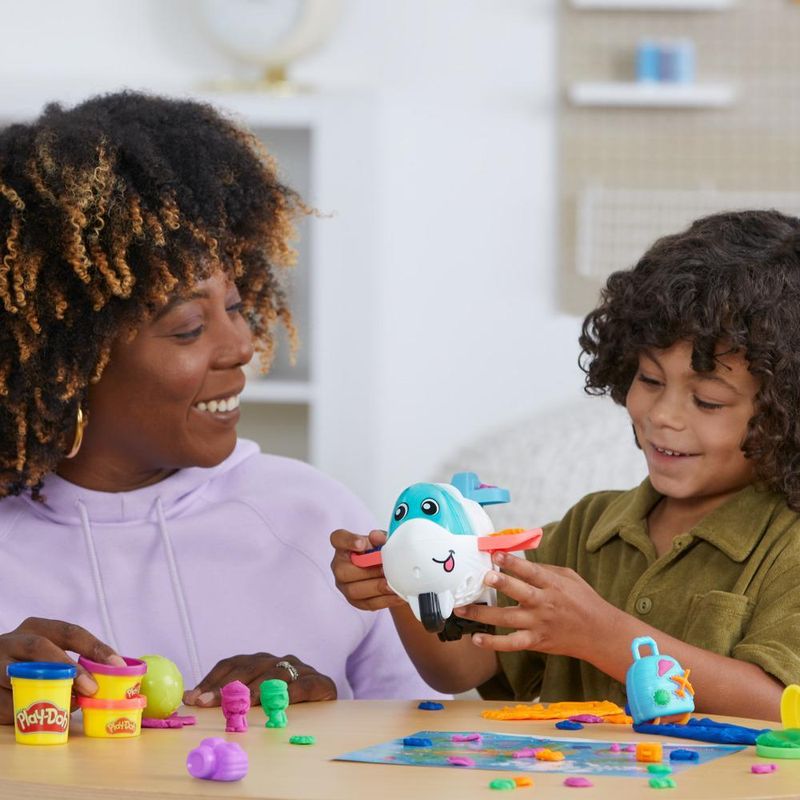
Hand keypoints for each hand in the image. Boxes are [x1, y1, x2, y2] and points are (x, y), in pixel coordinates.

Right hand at [0, 617, 124, 724]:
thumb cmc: (23, 666)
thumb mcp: (45, 656)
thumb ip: (69, 666)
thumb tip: (96, 690)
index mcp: (36, 628)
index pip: (70, 632)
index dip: (95, 648)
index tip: (117, 665)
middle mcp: (13, 641)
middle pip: (41, 648)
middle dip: (69, 668)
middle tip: (91, 688)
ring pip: (20, 675)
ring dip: (46, 692)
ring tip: (66, 706)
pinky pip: (4, 702)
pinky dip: (24, 711)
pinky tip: (35, 717)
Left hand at [183, 653, 337, 706]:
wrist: (328, 709)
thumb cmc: (285, 706)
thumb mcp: (254, 701)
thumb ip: (226, 698)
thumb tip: (190, 698)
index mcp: (260, 662)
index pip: (232, 665)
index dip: (212, 680)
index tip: (194, 698)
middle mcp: (279, 661)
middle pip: (250, 667)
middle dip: (226, 686)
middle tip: (209, 702)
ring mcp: (300, 669)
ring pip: (275, 674)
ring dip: (257, 688)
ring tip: (243, 703)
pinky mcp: (320, 682)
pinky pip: (304, 685)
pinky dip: (290, 693)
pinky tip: (278, 703)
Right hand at [330, 528, 404, 611]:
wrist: (383, 569)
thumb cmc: (377, 551)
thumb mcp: (380, 541)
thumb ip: (379, 538)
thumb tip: (379, 538)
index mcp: (343, 546)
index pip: (338, 539)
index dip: (348, 541)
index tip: (362, 543)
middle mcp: (339, 566)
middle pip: (343, 571)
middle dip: (367, 571)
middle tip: (385, 570)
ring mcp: (345, 586)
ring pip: (354, 591)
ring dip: (376, 588)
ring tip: (392, 585)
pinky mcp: (356, 601)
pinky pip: (368, 603)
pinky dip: (384, 600)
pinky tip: (397, 596)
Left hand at [453, 552, 614, 659]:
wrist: (599, 633)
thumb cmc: (583, 601)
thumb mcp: (569, 577)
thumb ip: (544, 569)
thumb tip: (518, 561)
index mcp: (553, 584)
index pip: (531, 571)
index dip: (513, 562)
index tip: (496, 554)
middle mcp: (544, 603)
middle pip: (519, 592)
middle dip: (502, 583)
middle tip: (483, 576)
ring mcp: (538, 624)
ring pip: (508, 618)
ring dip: (484, 614)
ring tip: (462, 609)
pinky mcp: (536, 641)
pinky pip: (512, 644)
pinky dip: (494, 644)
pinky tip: (476, 639)